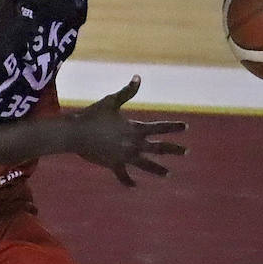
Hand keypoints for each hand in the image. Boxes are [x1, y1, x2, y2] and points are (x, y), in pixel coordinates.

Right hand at [66, 76, 185, 186]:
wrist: (76, 133)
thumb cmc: (93, 115)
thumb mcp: (111, 101)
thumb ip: (127, 92)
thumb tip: (138, 77)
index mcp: (135, 129)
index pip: (159, 127)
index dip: (173, 127)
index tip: (186, 127)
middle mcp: (133, 144)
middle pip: (158, 148)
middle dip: (173, 150)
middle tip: (186, 152)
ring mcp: (124, 156)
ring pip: (145, 165)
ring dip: (158, 170)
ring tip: (168, 175)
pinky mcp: (113, 164)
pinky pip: (123, 175)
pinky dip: (128, 181)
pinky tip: (135, 186)